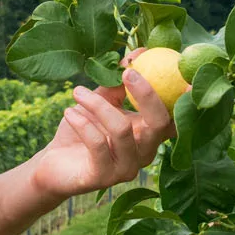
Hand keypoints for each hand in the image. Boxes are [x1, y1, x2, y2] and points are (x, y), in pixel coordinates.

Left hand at [30, 56, 176, 198]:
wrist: (55, 164)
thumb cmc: (83, 129)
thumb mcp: (102, 101)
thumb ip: (119, 82)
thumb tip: (136, 56)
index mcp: (150, 133)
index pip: (174, 114)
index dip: (179, 92)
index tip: (170, 65)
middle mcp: (145, 152)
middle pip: (160, 123)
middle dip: (146, 93)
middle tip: (126, 72)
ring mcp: (127, 168)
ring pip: (122, 130)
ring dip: (98, 105)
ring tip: (77, 91)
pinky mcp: (104, 178)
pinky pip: (97, 145)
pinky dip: (83, 123)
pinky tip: (69, 111)